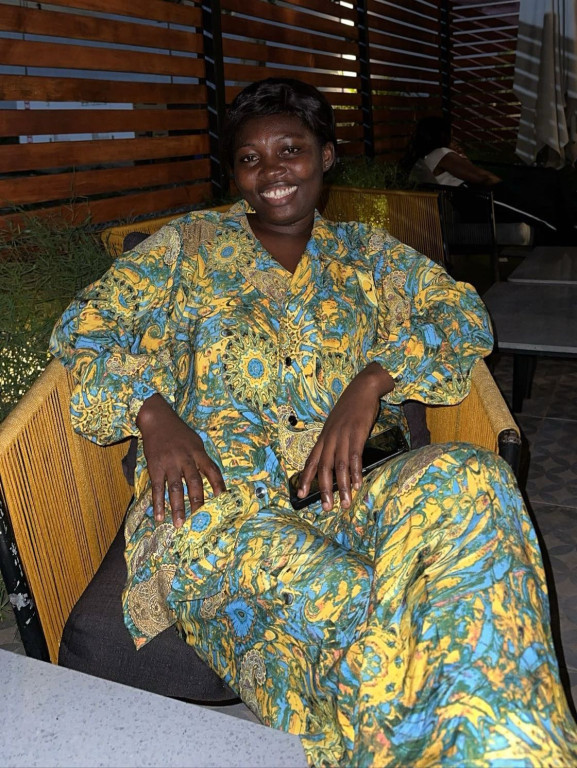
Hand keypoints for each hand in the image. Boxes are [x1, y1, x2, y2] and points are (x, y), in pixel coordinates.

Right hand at [136, 394, 225, 527]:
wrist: (157, 419)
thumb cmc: (178, 431)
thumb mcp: (195, 441)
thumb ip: (201, 459)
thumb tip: (212, 478)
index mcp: (198, 452)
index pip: (212, 470)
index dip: (218, 485)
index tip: (223, 499)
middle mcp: (186, 459)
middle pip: (194, 483)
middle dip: (198, 502)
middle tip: (200, 520)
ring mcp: (169, 463)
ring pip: (175, 489)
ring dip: (177, 508)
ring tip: (179, 524)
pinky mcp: (155, 467)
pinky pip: (157, 488)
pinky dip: (158, 503)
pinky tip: (159, 516)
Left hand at [297, 363, 394, 510]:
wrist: (362, 388)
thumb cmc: (350, 407)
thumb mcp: (336, 424)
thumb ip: (334, 441)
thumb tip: (335, 460)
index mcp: (324, 436)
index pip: (312, 460)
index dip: (306, 478)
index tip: (300, 495)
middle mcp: (330, 437)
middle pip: (324, 467)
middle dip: (324, 489)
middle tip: (326, 508)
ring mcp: (344, 435)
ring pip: (339, 466)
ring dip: (342, 487)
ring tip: (345, 503)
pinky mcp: (358, 433)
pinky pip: (355, 456)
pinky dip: (356, 472)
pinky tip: (358, 484)